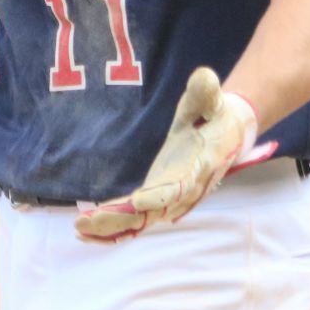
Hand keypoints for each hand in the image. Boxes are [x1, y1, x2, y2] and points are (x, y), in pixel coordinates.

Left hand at [76, 67, 257, 242]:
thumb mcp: (212, 100)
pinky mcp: (160, 196)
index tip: (137, 204)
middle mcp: (185, 189)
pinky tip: (90, 231)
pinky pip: (138, 217)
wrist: (230, 131)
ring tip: (80, 231)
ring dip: (112, 227)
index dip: (158, 197)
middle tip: (87, 222)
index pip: (178, 187)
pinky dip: (116, 225)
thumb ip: (205, 93)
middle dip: (121, 218)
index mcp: (198, 167)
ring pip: (142, 220)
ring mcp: (172, 197)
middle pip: (152, 211)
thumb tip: (205, 77)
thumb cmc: (216, 114)